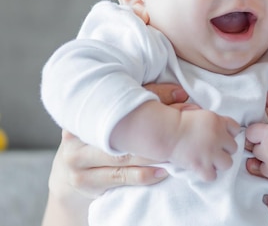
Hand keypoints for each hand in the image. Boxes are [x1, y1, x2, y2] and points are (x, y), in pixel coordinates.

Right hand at [42, 83, 188, 225]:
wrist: (70, 170)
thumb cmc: (100, 136)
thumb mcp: (116, 115)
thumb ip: (145, 100)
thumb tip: (181, 94)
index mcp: (83, 110)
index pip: (122, 99)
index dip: (155, 96)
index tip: (182, 96)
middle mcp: (76, 134)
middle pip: (124, 129)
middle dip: (160, 127)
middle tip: (188, 122)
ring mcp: (78, 160)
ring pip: (123, 156)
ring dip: (156, 153)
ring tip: (179, 149)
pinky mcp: (85, 181)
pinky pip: (121, 177)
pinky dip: (145, 174)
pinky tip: (163, 170)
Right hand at [168, 109, 239, 180]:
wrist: (164, 132)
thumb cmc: (179, 122)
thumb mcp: (200, 114)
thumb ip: (214, 121)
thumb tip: (221, 128)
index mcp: (218, 121)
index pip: (236, 129)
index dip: (228, 134)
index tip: (220, 137)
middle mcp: (218, 136)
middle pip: (234, 148)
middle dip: (224, 150)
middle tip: (212, 150)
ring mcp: (210, 152)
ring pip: (228, 164)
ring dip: (218, 163)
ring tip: (209, 161)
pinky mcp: (201, 165)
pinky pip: (213, 176)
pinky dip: (207, 174)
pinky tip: (201, 169)